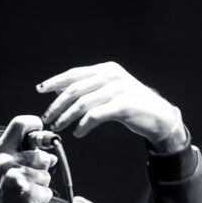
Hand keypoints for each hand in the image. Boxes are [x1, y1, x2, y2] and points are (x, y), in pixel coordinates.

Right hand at [0, 115, 56, 202]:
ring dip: (41, 185)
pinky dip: (41, 199)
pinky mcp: (26, 193)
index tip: (40, 134)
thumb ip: (24, 157)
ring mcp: (16, 177)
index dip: (36, 126)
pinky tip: (27, 202)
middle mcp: (6, 160)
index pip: (21, 124)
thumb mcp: (3, 169)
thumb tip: (51, 156)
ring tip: (24, 191)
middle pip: (42, 155)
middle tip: (28, 179)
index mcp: (0, 150)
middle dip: (42, 169)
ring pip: (46, 175)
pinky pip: (47, 192)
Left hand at [37, 62, 186, 152]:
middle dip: (58, 104)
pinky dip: (84, 125)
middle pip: (75, 89)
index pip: (75, 74)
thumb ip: (90, 88)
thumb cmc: (133, 106)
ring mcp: (118, 89)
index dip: (56, 81)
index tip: (41, 90)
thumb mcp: (111, 91)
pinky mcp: (124, 105)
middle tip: (48, 117)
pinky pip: (96, 115)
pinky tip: (79, 132)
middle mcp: (112, 76)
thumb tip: (60, 90)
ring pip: (83, 102)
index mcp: (107, 69)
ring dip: (67, 116)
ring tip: (59, 127)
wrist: (160, 117)